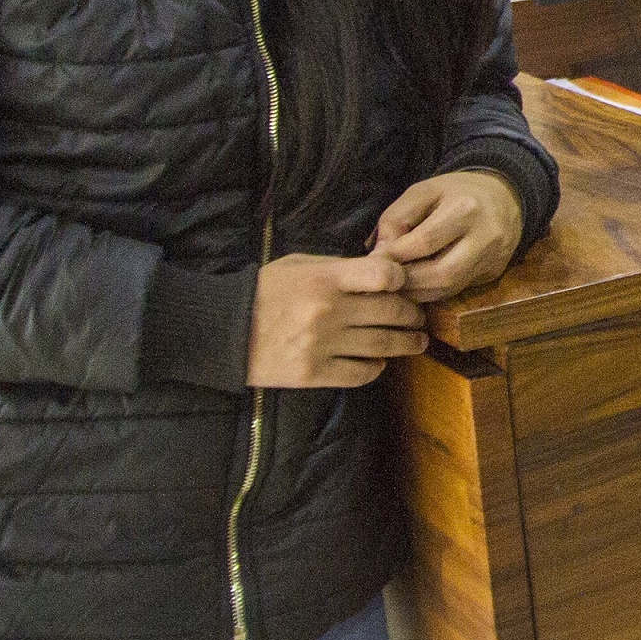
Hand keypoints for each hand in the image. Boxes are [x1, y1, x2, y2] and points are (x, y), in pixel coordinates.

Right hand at [246, 253, 425, 388]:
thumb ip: (341, 268)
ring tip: (416, 342)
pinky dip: (376, 368)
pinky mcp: (313, 373)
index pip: (384, 274)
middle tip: (419, 317)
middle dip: (413, 315)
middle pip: (391, 312)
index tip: (404, 285)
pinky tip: (378, 362)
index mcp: (324, 279)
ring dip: (407, 344)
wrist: (222, 332)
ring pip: (383, 345)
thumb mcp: (299, 265)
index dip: (401, 279)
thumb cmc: (264, 292)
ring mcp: (322, 345)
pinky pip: (360, 373)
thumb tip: (384, 270)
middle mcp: (328, 311)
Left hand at [370, 169, 525, 300]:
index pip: (425, 242)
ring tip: (396, 286)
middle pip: (441, 274)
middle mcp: (485, 237)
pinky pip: (458, 289)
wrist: (505, 195)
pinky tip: (417, 286)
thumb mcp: (423, 191)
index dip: (395, 255)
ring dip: (418, 292)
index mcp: (466, 209)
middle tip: (383, 281)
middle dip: (407, 282)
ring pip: (450, 289)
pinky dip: (433, 292)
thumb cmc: (457, 191)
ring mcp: (493, 258)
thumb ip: (396, 218)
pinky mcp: (494, 272)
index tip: (372, 262)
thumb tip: (378, 255)